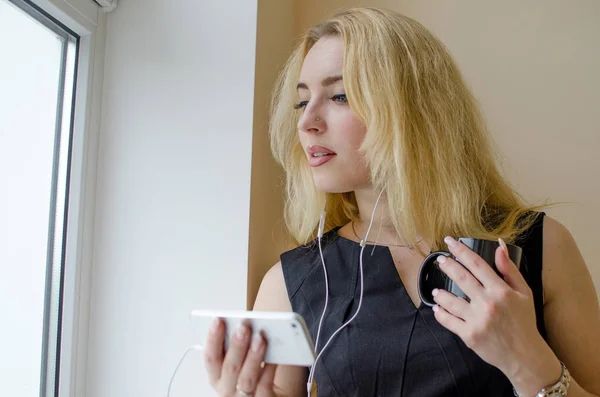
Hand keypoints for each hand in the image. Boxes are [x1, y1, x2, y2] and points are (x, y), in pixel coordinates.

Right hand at [204, 318, 277, 396]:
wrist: (267, 395)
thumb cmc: (251, 374)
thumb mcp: (238, 360)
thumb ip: (237, 345)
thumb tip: (245, 323)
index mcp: (216, 376)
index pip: (210, 358)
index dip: (212, 339)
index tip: (218, 320)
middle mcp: (227, 389)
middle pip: (229, 368)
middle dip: (236, 346)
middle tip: (244, 327)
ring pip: (246, 378)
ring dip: (253, 356)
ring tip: (260, 338)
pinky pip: (264, 386)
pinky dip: (269, 369)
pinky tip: (273, 356)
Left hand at [432, 236, 560, 394]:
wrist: (525, 356)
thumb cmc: (524, 322)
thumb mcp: (524, 293)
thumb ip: (509, 269)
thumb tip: (498, 245)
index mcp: (501, 291)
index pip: (476, 264)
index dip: (461, 250)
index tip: (449, 241)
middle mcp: (488, 303)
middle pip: (461, 278)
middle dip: (447, 266)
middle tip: (440, 260)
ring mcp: (477, 320)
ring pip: (449, 300)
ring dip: (439, 293)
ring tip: (436, 291)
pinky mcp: (469, 335)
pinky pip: (448, 320)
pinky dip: (440, 313)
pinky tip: (438, 308)